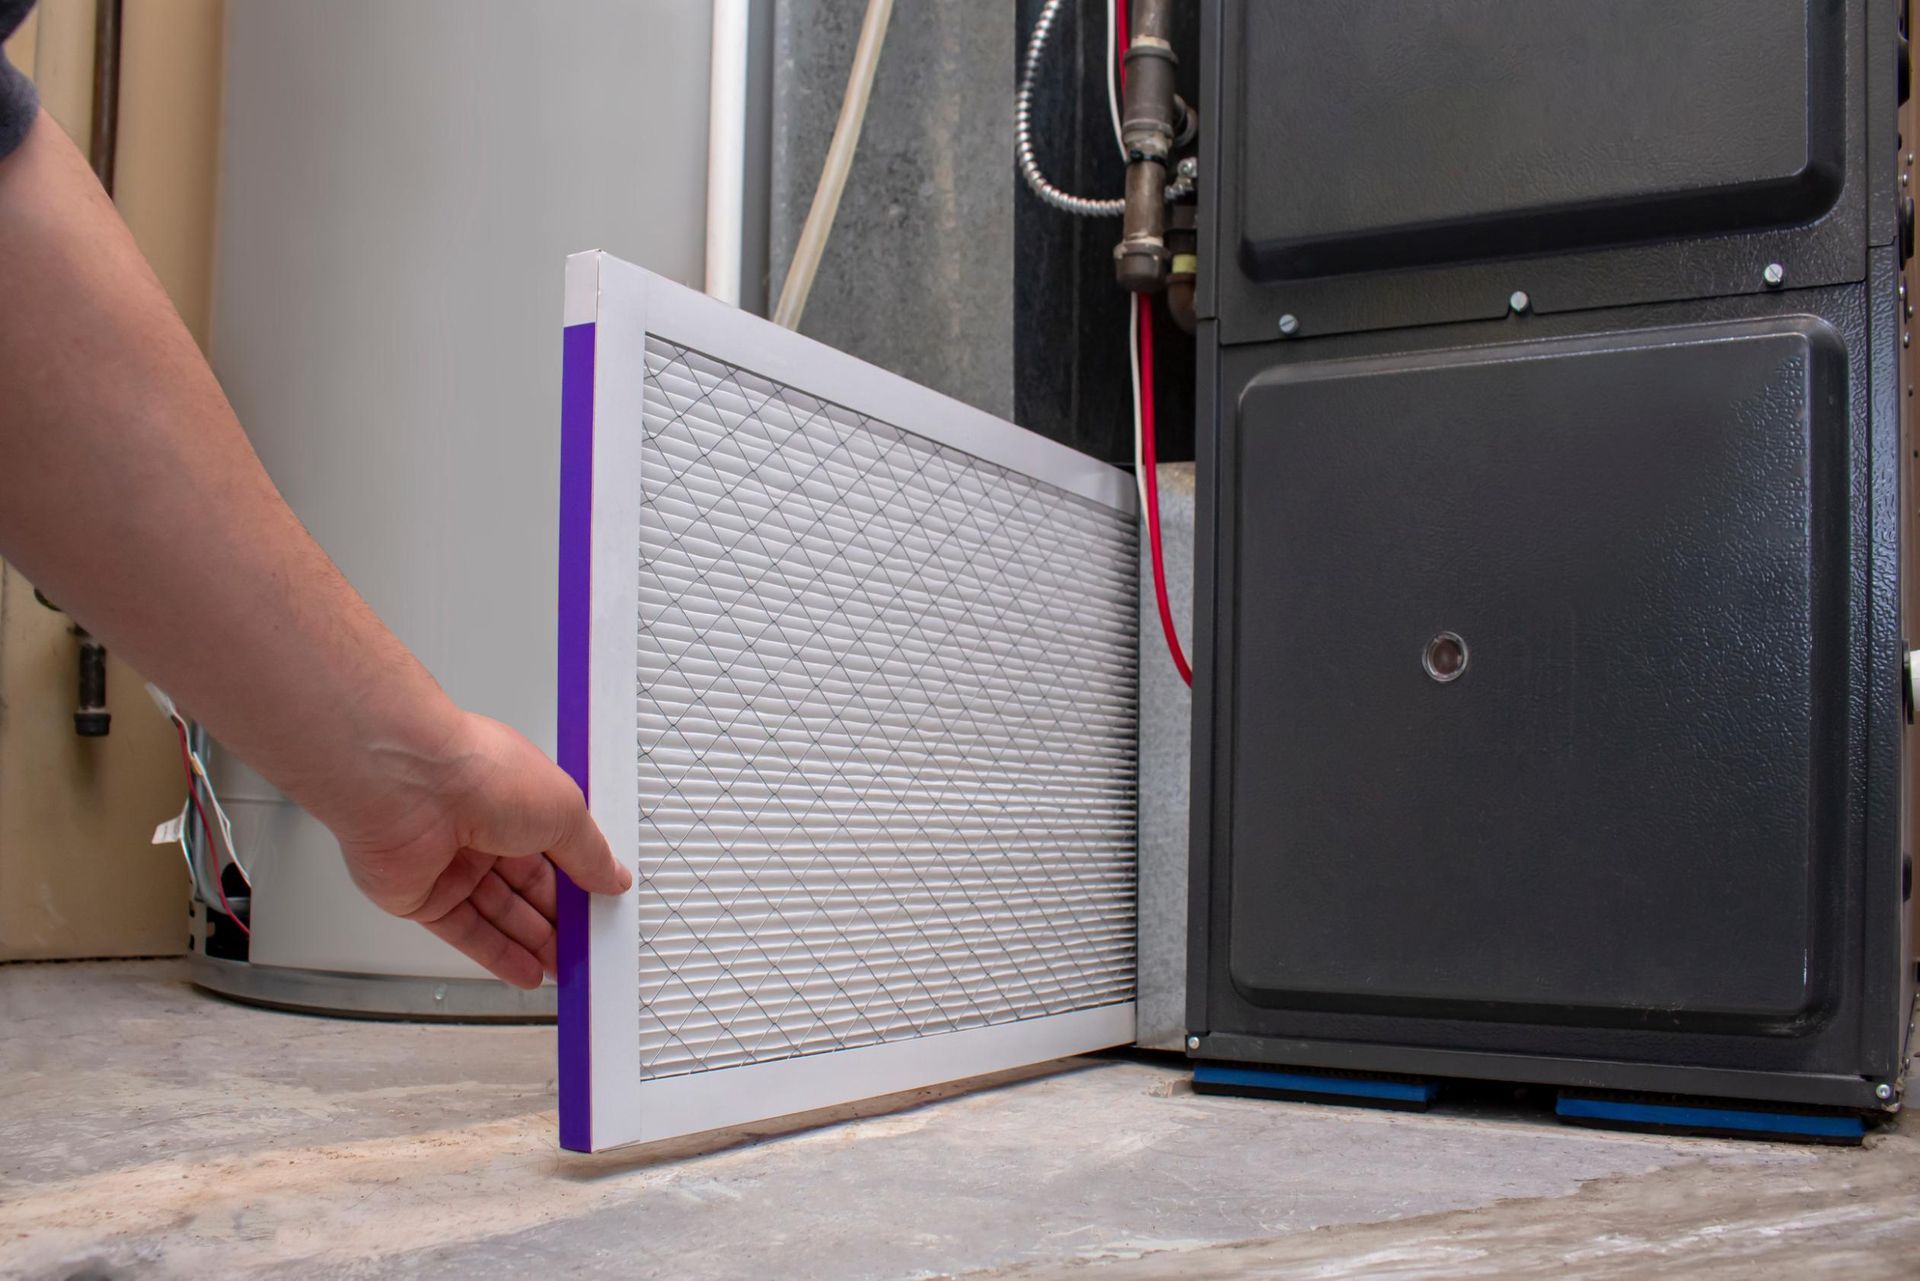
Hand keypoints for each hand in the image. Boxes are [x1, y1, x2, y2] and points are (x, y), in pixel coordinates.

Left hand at [325, 712, 631, 988]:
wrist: (406, 783)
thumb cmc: (480, 773)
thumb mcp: (565, 812)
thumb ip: (590, 854)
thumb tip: (613, 877)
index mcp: (517, 798)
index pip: (556, 850)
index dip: (580, 880)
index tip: (603, 908)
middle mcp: (482, 828)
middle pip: (528, 886)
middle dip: (560, 918)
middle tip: (588, 948)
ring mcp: (451, 864)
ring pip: (499, 913)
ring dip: (534, 943)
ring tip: (567, 970)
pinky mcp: (422, 896)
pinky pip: (465, 932)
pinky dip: (497, 955)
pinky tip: (528, 974)